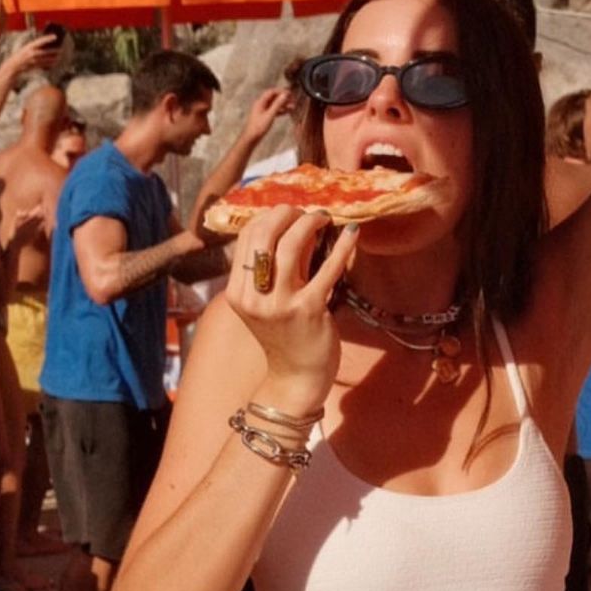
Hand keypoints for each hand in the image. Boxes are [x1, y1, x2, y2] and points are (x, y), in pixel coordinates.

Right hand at [0, 33, 60, 80]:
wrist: (14, 65)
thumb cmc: (21, 55)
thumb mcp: (26, 48)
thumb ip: (35, 46)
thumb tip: (45, 44)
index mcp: (29, 46)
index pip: (41, 41)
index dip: (48, 38)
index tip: (55, 36)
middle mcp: (32, 53)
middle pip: (46, 51)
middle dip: (54, 50)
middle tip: (61, 49)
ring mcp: (34, 60)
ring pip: (46, 59)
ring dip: (53, 58)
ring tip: (59, 56)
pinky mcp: (35, 67)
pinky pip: (44, 65)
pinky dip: (49, 64)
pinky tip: (54, 62)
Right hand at [225, 206, 358, 410]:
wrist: (297, 378)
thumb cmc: (285, 337)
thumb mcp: (268, 303)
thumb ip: (276, 269)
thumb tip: (295, 226)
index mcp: (238, 294)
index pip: (246, 239)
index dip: (268, 217)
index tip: (287, 213)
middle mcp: (255, 298)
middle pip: (264, 236)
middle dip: (286, 214)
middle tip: (305, 212)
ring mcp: (280, 304)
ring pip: (290, 246)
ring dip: (309, 223)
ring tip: (323, 218)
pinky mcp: (309, 310)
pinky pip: (327, 268)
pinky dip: (342, 247)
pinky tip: (351, 234)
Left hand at [243, 88, 291, 145]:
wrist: (251, 138)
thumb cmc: (258, 127)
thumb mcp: (270, 115)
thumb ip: (277, 104)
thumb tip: (284, 95)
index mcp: (260, 102)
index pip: (271, 92)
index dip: (281, 91)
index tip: (290, 93)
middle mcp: (261, 104)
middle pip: (273, 98)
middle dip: (283, 98)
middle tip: (293, 99)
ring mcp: (262, 111)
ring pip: (274, 105)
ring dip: (283, 104)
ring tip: (292, 106)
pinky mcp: (264, 117)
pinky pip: (273, 111)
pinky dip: (280, 110)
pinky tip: (287, 112)